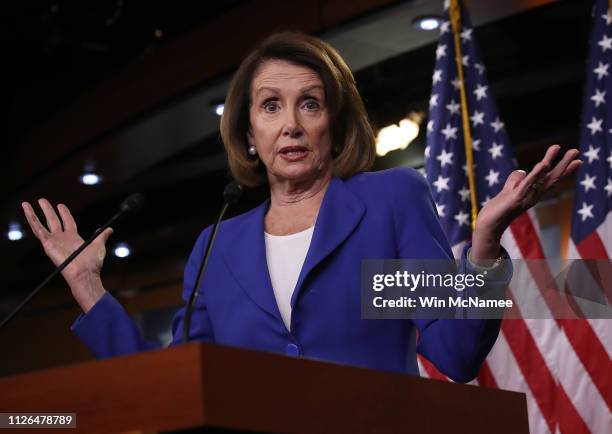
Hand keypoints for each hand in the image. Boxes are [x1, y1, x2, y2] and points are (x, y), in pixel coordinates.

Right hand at [22, 199, 111, 310]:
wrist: (85, 272)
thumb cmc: (92, 263)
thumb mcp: (99, 245)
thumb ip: (102, 236)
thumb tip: (109, 229)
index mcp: (73, 238)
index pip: (68, 222)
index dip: (64, 213)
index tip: (60, 205)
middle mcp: (62, 239)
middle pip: (53, 220)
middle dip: (48, 210)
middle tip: (42, 200)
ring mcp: (53, 241)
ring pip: (40, 224)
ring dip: (33, 214)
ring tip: (26, 203)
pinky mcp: (47, 243)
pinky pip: (37, 229)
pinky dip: (31, 219)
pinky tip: (27, 210)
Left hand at [471, 145, 580, 261]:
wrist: (488, 225)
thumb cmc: (499, 209)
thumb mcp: (508, 191)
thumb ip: (515, 180)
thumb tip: (522, 171)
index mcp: (533, 193)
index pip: (551, 180)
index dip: (564, 170)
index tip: (578, 160)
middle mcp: (533, 196)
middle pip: (551, 178)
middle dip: (564, 164)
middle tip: (576, 151)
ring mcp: (526, 197)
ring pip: (541, 178)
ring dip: (549, 162)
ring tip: (557, 148)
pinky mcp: (516, 198)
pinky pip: (527, 184)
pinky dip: (536, 174)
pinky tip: (544, 164)